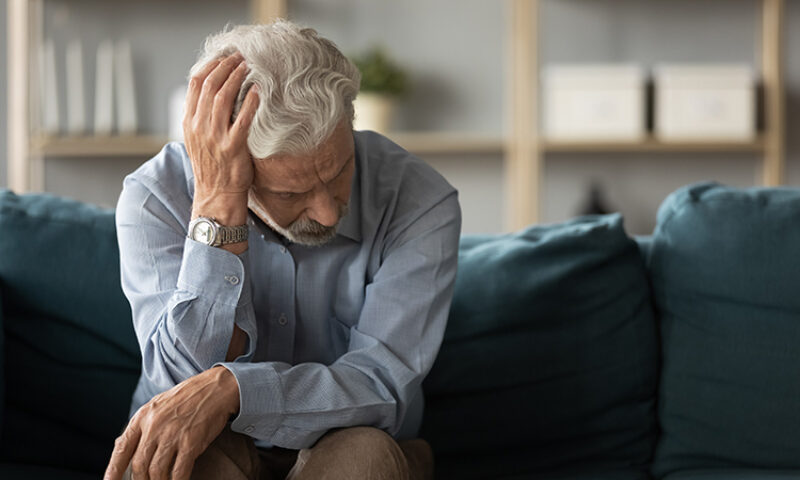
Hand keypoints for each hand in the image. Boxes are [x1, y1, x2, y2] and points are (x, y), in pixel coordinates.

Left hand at [104, 366, 239, 479]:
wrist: (215, 388)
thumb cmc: (187, 398)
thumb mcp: (157, 406)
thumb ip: (142, 427)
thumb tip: (125, 448)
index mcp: (142, 417)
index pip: (121, 450)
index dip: (112, 471)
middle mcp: (154, 426)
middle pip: (139, 466)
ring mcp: (172, 434)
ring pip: (156, 472)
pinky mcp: (191, 442)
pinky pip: (179, 472)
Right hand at [184, 53, 259, 225]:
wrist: (217, 195)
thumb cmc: (213, 166)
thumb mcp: (199, 139)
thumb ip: (203, 117)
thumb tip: (214, 92)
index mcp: (189, 121)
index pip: (195, 83)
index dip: (210, 65)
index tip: (224, 56)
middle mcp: (199, 126)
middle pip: (209, 85)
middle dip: (226, 66)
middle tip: (240, 56)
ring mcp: (215, 137)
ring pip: (223, 97)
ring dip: (237, 78)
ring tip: (248, 66)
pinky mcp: (232, 147)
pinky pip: (242, 119)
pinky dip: (250, 102)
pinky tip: (258, 91)